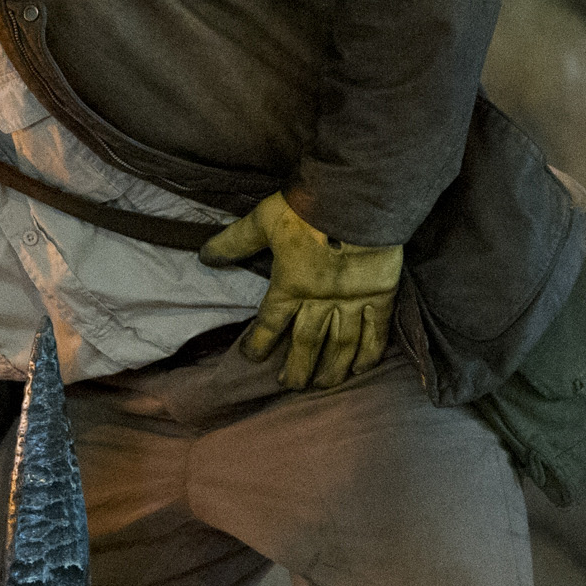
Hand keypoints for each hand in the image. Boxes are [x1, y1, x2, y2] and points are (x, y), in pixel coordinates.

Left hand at [198, 192, 402, 390]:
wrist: (355, 200)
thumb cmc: (306, 209)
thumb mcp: (263, 221)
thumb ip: (236, 242)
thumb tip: (204, 255)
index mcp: (290, 287)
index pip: (270, 324)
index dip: (259, 343)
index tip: (253, 357)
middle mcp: (320, 302)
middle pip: (307, 343)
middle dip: (298, 368)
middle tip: (292, 385)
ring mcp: (352, 302)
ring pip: (341, 344)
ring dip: (331, 368)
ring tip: (323, 385)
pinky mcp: (380, 295)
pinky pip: (375, 331)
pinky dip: (369, 352)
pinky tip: (361, 368)